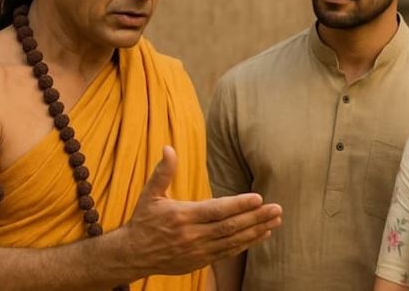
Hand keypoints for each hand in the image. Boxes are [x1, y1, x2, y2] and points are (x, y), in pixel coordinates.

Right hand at [123, 146, 281, 275]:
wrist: (131, 255)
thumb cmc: (143, 221)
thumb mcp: (150, 194)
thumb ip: (163, 172)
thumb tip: (168, 147)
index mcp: (183, 216)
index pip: (216, 210)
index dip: (238, 205)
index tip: (258, 198)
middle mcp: (192, 235)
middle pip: (230, 226)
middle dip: (256, 218)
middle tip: (277, 209)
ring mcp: (198, 251)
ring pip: (232, 241)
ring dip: (256, 231)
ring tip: (275, 221)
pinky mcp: (200, 261)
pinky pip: (228, 253)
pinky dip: (246, 244)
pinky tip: (262, 235)